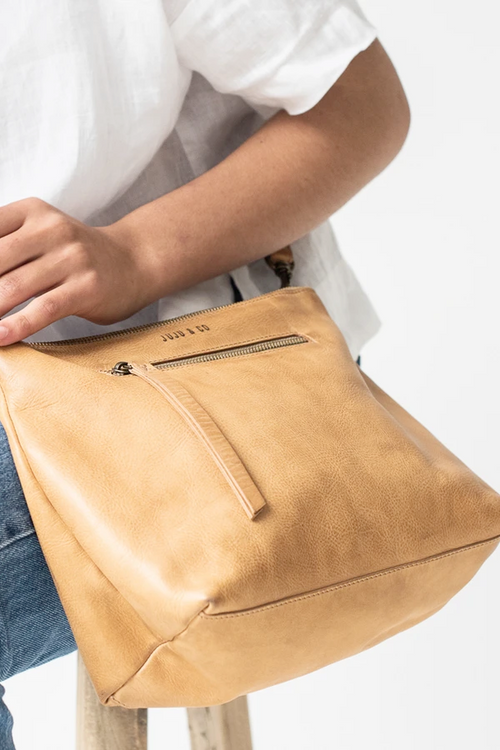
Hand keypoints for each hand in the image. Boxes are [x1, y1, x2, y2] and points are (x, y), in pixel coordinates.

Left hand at [0, 197, 159, 345]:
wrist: (134, 261)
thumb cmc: (78, 255)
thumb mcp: (41, 234)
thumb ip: (6, 245)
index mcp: (32, 212)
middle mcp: (52, 229)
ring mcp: (72, 258)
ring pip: (13, 287)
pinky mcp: (86, 287)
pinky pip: (43, 309)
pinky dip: (17, 326)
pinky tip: (0, 338)